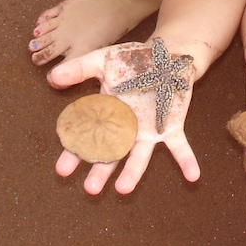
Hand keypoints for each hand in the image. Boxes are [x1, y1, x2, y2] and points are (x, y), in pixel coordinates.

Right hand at [46, 39, 199, 194]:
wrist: (164, 56)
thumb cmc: (131, 60)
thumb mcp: (101, 61)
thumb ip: (79, 69)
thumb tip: (52, 76)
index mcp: (105, 117)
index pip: (85, 139)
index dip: (74, 154)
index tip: (63, 170)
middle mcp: (125, 130)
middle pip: (110, 155)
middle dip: (100, 172)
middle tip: (91, 189)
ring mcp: (148, 131)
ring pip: (139, 157)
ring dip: (132, 173)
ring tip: (123, 190)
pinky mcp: (171, 127)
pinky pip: (180, 147)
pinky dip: (186, 161)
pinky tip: (193, 176)